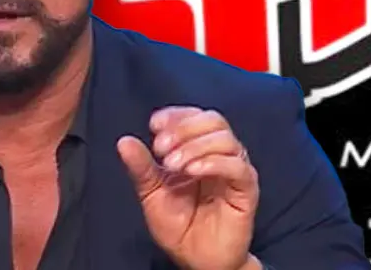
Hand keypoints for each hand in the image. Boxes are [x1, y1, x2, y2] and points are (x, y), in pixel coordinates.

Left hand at [117, 106, 258, 269]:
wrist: (195, 259)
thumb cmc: (178, 225)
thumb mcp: (151, 193)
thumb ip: (141, 167)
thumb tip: (124, 141)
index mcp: (196, 149)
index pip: (193, 116)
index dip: (175, 115)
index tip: (155, 125)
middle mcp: (218, 155)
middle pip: (212, 120)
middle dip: (183, 128)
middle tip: (161, 148)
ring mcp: (234, 170)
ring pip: (225, 138)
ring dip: (195, 146)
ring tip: (173, 165)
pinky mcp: (246, 190)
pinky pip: (237, 166)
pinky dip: (213, 162)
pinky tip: (193, 171)